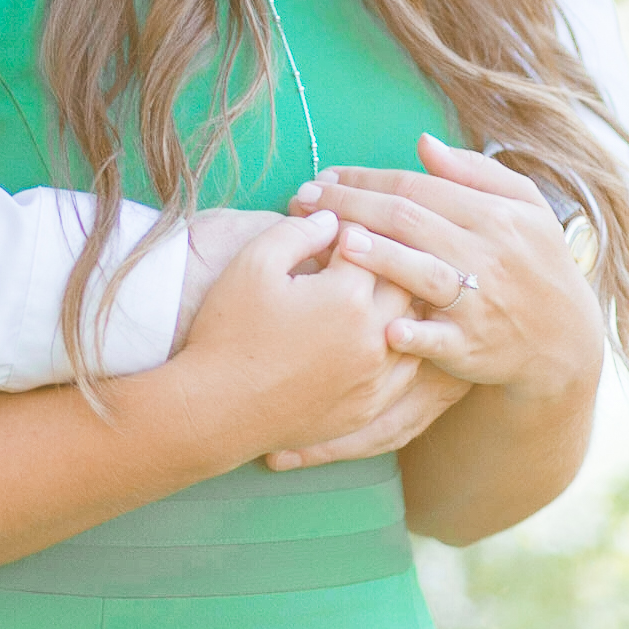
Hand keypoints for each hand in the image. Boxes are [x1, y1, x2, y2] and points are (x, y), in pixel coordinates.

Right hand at [173, 212, 452, 470]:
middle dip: (380, 263)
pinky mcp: (369, 408)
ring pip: (412, 328)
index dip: (351, 229)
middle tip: (353, 257)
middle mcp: (373, 337)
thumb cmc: (229, 331)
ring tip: (370, 292)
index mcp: (348, 296)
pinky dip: (401, 347)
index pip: (372, 244)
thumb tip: (333, 219)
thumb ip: (299, 231)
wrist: (216, 409)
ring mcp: (375, 377)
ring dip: (397, 304)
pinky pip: (407, 371)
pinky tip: (379, 336)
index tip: (332, 229)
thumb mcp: (254, 263)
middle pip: (402, 283)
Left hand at [292, 134, 603, 403]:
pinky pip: (441, 338)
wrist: (565, 340)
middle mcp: (488, 255)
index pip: (418, 186)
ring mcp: (481, 302)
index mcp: (495, 215)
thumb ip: (473, 172)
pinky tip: (383, 325)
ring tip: (335, 242)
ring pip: (423, 273)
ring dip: (380, 257)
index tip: (324, 176)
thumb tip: (421, 142)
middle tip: (303, 200)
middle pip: (409, 221)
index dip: (366, 178)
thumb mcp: (524, 207)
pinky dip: (415, 332)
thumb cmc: (535, 262)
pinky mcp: (474, 348)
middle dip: (351, 206)